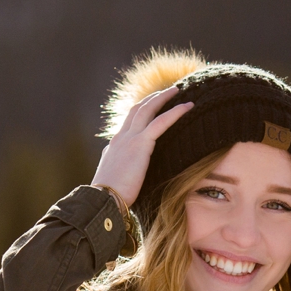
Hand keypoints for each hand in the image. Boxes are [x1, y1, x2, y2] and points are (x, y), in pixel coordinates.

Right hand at [92, 85, 193, 208]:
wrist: (103, 199)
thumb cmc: (110, 197)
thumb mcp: (115, 179)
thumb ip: (122, 171)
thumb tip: (128, 172)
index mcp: (115, 145)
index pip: (129, 122)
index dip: (141, 111)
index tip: (153, 106)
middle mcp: (121, 137)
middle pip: (137, 109)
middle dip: (152, 98)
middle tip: (167, 91)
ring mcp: (129, 138)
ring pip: (147, 109)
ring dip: (163, 97)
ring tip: (177, 91)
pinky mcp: (140, 144)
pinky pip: (160, 122)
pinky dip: (175, 112)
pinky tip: (187, 107)